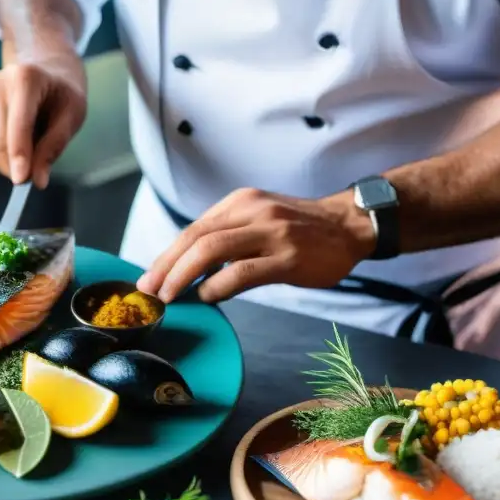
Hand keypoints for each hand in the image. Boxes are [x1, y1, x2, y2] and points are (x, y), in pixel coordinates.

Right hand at [0, 57, 86, 188]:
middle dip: (17, 165)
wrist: (42, 78)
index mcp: (25, 77)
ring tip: (28, 149)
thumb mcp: (72, 116)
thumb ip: (55, 146)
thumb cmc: (59, 97)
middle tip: (36, 171)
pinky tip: (12, 146)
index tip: (22, 180)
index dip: (20, 155)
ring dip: (8, 164)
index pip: (18, 124)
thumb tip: (37, 180)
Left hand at [135, 188, 377, 302]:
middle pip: (195, 238)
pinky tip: (207, 297)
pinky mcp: (288, 257)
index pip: (192, 229)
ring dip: (182, 276)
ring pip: (211, 251)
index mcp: (240, 202)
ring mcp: (271, 232)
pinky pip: (241, 272)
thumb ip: (227, 237)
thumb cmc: (301, 229)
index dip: (166, 256)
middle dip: (166, 267)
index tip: (149, 278)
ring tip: (169, 297)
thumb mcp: (259, 219)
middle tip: (149, 291)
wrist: (350, 224)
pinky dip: (216, 287)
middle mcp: (252, 211)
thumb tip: (187, 268)